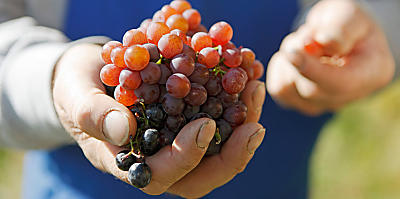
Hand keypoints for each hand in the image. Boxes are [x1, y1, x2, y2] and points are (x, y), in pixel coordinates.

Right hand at [52, 43, 265, 197]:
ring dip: (242, 128)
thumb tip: (123, 130)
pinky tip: (247, 80)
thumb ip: (93, 114)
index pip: (161, 175)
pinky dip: (237, 105)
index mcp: (129, 163)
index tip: (205, 125)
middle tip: (253, 126)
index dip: (186, 157)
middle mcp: (158, 160)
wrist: (89, 76)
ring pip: (217, 152)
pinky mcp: (188, 122)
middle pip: (201, 175)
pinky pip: (219, 122)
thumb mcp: (76, 98)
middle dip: (232, 155)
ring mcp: (175, 143)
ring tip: (255, 92)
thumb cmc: (77, 90)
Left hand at [267, 0, 394, 114]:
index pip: (340, 83)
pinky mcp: (299, 103)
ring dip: (288, 59)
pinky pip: (278, 89)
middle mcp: (349, 97)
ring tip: (306, 44)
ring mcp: (323, 104)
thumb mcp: (349, 15)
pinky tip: (295, 56)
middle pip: (310, 89)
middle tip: (307, 32)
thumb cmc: (346, 22)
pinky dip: (280, 68)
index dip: (313, 70)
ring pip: (289, 89)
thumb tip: (324, 43)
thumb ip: (341, 29)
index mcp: (373, 73)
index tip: (292, 52)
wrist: (336, 33)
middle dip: (298, 56)